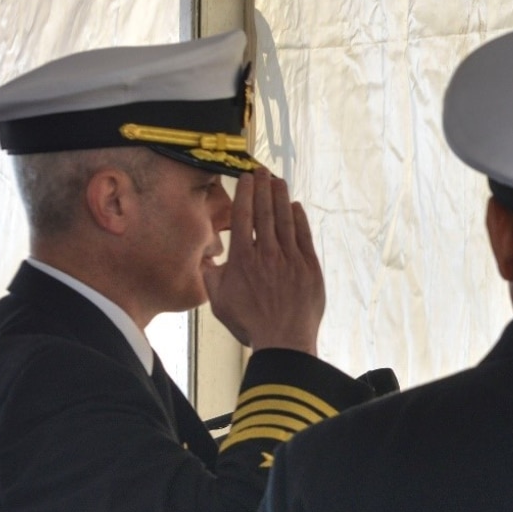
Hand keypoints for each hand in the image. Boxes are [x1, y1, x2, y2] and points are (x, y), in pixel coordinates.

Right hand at [203, 169, 324, 354]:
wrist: (284, 342)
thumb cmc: (249, 323)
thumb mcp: (218, 301)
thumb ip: (209, 274)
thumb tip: (202, 256)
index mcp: (243, 259)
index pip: (243, 217)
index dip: (245, 194)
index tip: (245, 178)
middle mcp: (267, 253)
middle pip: (265, 212)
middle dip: (263, 187)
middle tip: (262, 169)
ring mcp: (291, 259)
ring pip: (285, 220)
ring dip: (281, 197)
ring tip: (278, 180)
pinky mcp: (310, 268)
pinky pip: (303, 237)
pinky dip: (299, 219)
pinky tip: (295, 207)